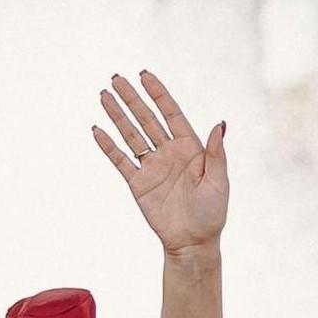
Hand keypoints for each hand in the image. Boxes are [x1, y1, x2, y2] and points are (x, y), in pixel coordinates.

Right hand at [93, 68, 232, 252]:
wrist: (194, 242)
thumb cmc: (212, 212)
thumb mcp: (218, 181)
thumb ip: (217, 153)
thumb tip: (220, 124)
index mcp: (190, 147)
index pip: (171, 113)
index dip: (158, 94)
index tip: (145, 75)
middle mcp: (169, 152)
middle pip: (147, 119)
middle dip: (132, 98)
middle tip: (116, 78)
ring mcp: (152, 167)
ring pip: (131, 135)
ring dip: (117, 116)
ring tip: (104, 95)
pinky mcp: (138, 184)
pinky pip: (120, 161)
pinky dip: (108, 146)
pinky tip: (98, 130)